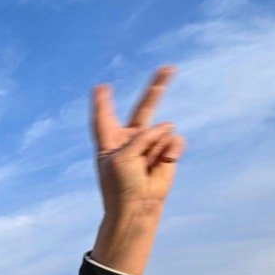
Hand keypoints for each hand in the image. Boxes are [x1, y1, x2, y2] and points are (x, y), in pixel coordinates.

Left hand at [89, 67, 186, 274]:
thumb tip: (169, 125)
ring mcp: (151, 145)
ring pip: (161, 130)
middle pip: (144, 109)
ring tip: (146, 167)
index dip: (103, 103)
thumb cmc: (120, 184)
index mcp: (110, 141)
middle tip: (169, 68)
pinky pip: (173, 141)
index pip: (105, 118)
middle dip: (156, 89)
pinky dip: (169, 151)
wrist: (137, 206)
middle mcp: (131, 140)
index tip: (101, 87)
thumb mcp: (122, 156)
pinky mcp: (167, 153)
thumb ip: (142, 136)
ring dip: (155, 148)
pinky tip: (163, 164)